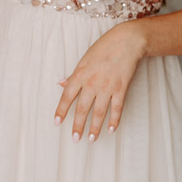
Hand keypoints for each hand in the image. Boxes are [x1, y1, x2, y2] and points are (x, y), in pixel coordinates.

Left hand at [54, 22, 145, 142]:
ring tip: (92, 139)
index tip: (56, 122)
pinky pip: (117, 108)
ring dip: (95, 127)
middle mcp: (91, 83)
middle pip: (82, 108)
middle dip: (77, 125)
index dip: (61, 110)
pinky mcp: (121, 89)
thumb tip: (61, 84)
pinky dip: (114, 120)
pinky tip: (111, 130)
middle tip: (74, 139)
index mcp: (79, 75)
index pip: (67, 96)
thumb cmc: (102, 49)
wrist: (125, 42)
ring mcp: (107, 87)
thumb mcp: (83, 60)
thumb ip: (73, 75)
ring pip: (99, 112)